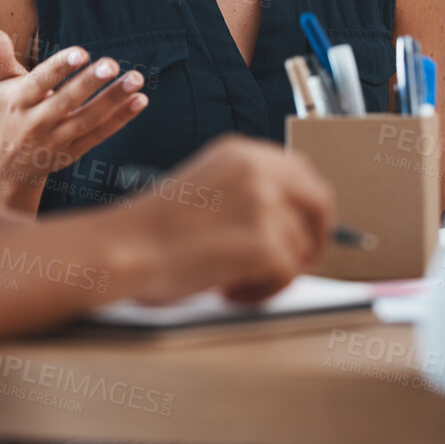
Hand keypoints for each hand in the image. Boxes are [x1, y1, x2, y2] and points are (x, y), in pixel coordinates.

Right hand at [0, 23, 148, 208]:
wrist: (3, 166)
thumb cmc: (3, 112)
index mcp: (18, 101)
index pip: (40, 82)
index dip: (59, 67)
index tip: (80, 52)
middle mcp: (37, 122)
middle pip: (67, 102)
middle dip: (89, 83)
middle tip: (112, 64)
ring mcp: (57, 140)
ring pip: (88, 120)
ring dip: (114, 100)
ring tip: (136, 79)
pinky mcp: (74, 152)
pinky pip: (100, 134)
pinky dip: (121, 119)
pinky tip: (140, 100)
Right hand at [116, 135, 333, 304]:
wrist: (125, 248)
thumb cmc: (153, 229)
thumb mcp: (206, 188)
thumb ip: (247, 192)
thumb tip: (289, 222)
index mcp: (241, 151)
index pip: (301, 172)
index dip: (307, 206)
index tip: (303, 230)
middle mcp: (259, 169)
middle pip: (319, 201)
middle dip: (316, 236)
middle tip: (299, 264)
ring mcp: (265, 203)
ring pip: (300, 248)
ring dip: (273, 272)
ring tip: (230, 280)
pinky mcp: (266, 242)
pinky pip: (287, 276)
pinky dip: (263, 292)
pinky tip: (228, 289)